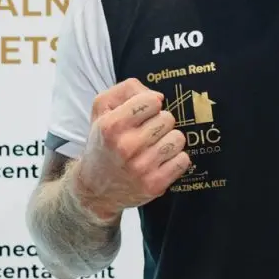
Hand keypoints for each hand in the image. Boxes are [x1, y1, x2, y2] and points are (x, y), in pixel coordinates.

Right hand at [71, 78, 190, 219]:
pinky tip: (160, 161)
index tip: (143, 113)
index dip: (150, 104)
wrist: (95, 189)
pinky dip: (175, 159)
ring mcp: (142, 167)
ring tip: (154, 147)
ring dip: (169, 141)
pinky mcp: (155, 184)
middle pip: (168, 119)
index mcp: (112, 126)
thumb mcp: (102, 109)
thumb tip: (159, 97)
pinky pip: (183, 160)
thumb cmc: (103, 143)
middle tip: (146, 133)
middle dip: (160, 123)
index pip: (153, 101)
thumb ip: (127, 90)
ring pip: (178, 138)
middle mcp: (126, 147)